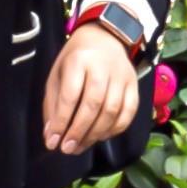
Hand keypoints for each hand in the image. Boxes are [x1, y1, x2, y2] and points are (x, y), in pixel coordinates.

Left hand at [39, 26, 144, 154]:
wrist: (105, 38)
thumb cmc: (75, 59)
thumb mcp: (57, 74)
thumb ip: (53, 104)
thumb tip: (51, 135)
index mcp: (78, 60)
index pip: (70, 96)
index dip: (61, 121)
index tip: (53, 142)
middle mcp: (102, 68)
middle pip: (93, 105)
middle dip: (78, 131)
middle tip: (67, 149)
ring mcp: (122, 77)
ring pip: (112, 111)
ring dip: (95, 134)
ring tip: (80, 146)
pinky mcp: (135, 85)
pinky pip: (129, 113)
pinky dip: (115, 129)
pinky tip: (101, 137)